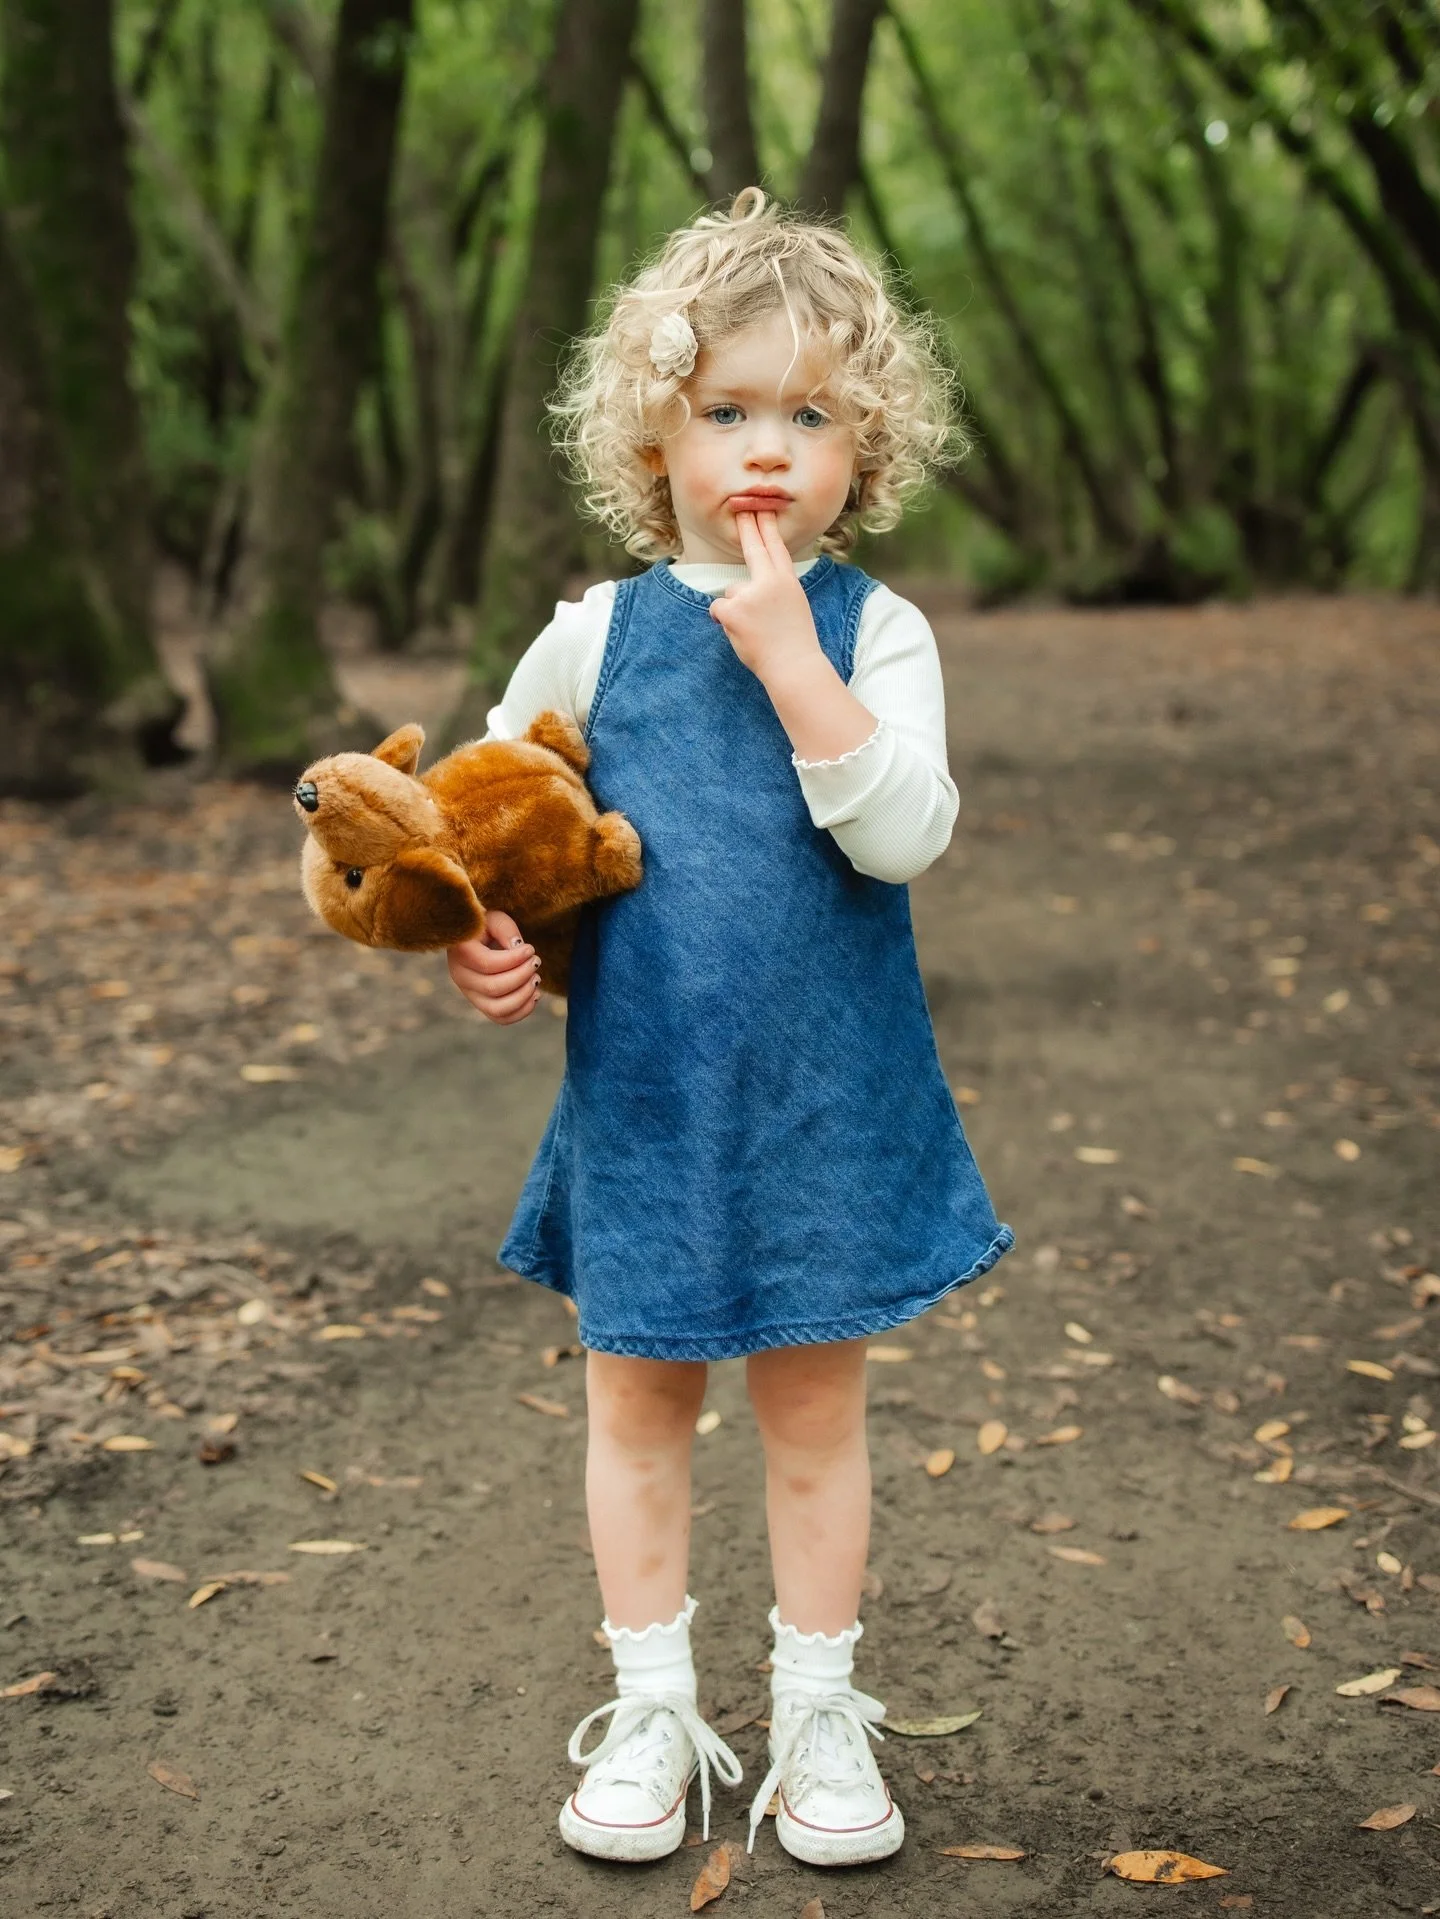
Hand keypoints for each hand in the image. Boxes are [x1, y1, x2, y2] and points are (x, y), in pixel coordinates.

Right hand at [447, 909, 540, 1023]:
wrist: (474, 938)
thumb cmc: (486, 924)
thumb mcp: (494, 918)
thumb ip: (505, 929)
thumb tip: (518, 948)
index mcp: (459, 953)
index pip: (487, 964)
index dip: (513, 959)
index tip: (530, 948)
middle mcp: (460, 976)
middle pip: (493, 988)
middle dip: (521, 976)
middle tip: (536, 961)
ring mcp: (469, 994)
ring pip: (497, 1009)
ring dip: (523, 996)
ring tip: (537, 978)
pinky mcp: (481, 1004)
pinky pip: (502, 1018)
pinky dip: (522, 1011)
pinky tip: (535, 994)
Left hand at [709, 511, 822, 685]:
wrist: (793, 665)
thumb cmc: (794, 642)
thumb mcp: (793, 606)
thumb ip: (772, 590)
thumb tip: (739, 590)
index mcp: (788, 581)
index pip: (776, 547)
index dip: (768, 526)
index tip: (763, 508)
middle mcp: (769, 582)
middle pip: (753, 548)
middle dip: (747, 526)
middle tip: (740, 507)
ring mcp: (750, 594)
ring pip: (732, 592)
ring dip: (737, 609)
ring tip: (755, 629)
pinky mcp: (733, 609)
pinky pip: (719, 608)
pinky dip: (725, 621)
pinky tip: (742, 633)